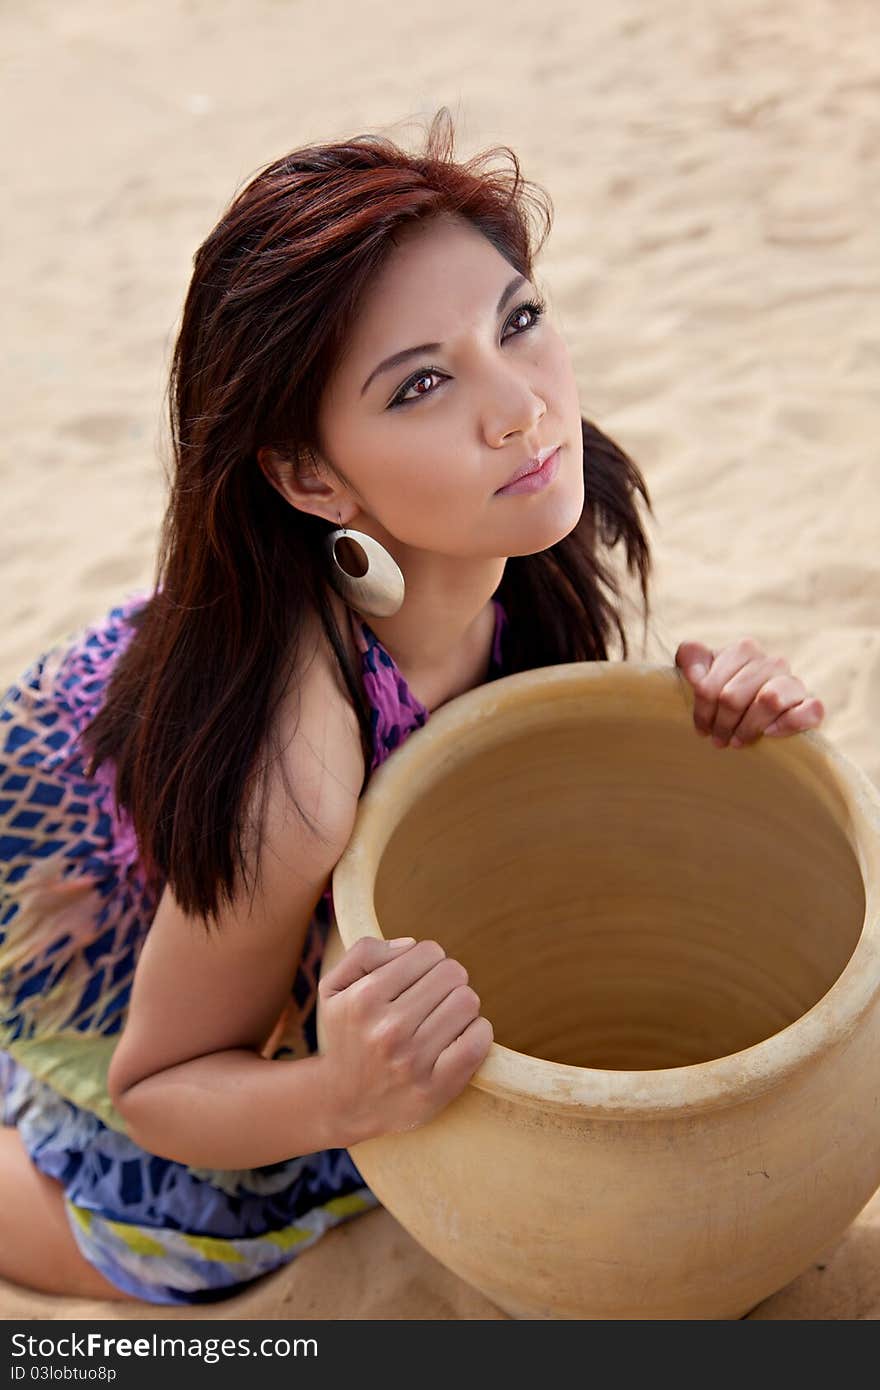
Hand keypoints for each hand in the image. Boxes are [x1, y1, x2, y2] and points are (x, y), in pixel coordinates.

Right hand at [317, 936, 492, 1142]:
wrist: (346, 1103)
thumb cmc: (348, 1035)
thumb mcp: (335, 988)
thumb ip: (364, 953)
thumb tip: (411, 945)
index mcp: (364, 998)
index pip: (428, 952)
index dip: (427, 960)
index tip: (417, 978)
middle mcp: (388, 1029)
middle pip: (453, 973)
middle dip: (446, 981)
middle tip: (433, 998)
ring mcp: (413, 1061)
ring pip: (468, 1002)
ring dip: (461, 1006)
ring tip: (442, 1019)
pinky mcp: (436, 1087)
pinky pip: (478, 1040)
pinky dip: (477, 1032)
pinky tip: (458, 1037)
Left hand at [675, 637, 825, 748]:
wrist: (752, 715)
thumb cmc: (723, 691)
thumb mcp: (701, 671)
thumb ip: (691, 658)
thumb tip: (695, 675)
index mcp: (744, 650)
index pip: (711, 684)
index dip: (702, 709)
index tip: (700, 727)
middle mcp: (772, 661)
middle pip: (734, 697)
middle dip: (721, 723)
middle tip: (717, 739)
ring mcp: (794, 682)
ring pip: (770, 701)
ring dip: (748, 727)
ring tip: (737, 742)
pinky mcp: (812, 705)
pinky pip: (810, 710)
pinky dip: (788, 725)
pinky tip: (769, 734)